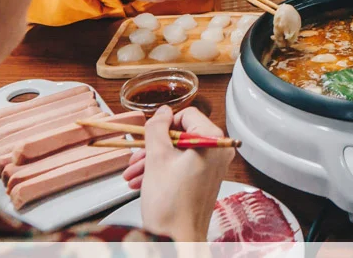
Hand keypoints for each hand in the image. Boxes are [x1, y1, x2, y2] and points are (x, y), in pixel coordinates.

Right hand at [127, 105, 234, 241]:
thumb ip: (157, 129)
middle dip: (154, 147)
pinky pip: (183, 167)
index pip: (188, 115)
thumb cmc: (170, 204)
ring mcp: (214, 167)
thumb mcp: (156, 158)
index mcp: (213, 141)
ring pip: (179, 153)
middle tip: (136, 157)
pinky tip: (142, 182)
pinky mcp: (206, 180)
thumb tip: (162, 112)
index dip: (165, 125)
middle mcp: (219, 152)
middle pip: (182, 135)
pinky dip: (163, 171)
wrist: (177, 240)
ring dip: (154, 161)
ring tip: (133, 174)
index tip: (150, 137)